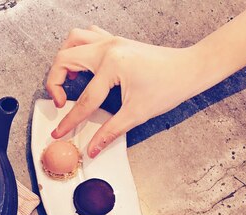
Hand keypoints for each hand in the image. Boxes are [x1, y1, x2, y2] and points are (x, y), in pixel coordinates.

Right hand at [46, 26, 198, 157]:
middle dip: (55, 83)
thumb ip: (110, 132)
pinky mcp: (116, 41)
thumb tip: (93, 148)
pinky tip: (82, 65)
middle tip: (61, 103)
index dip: (69, 120)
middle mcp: (108, 48)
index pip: (84, 99)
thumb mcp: (136, 114)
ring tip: (68, 80)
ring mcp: (111, 41)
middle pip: (65, 59)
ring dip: (64, 60)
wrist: (190, 69)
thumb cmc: (169, 87)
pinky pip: (87, 35)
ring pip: (72, 40)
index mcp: (112, 65)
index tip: (59, 132)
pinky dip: (78, 48)